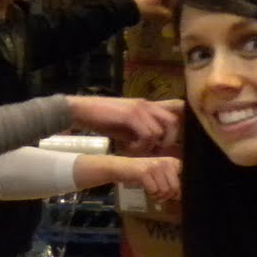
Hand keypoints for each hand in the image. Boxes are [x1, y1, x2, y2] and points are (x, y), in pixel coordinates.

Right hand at [65, 96, 181, 154]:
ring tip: (136, 149)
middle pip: (173, 122)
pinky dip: (141, 145)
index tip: (165, 144)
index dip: (175, 130)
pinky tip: (129, 147)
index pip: (174, 112)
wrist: (82, 110)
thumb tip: (153, 146)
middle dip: (168, 140)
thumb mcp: (125, 125)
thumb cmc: (102, 118)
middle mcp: (146, 105)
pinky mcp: (130, 115)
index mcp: (147, 106)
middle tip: (155, 151)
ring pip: (159, 131)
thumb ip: (140, 131)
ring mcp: (139, 108)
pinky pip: (146, 133)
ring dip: (150, 145)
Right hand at [110, 155, 181, 201]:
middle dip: (166, 195)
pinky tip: (145, 188)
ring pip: (164, 190)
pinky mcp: (145, 172)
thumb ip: (172, 183)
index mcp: (172, 162)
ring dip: (157, 195)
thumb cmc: (142, 173)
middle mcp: (165, 162)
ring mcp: (155, 166)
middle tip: (159, 194)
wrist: (121, 167)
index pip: (185, 179)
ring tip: (151, 191)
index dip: (178, 189)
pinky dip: (149, 193)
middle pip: (175, 187)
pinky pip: (153, 190)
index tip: (172, 192)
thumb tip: (180, 196)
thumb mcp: (159, 176)